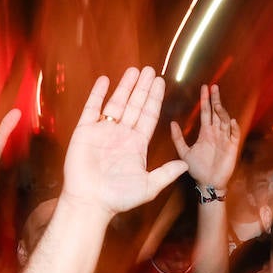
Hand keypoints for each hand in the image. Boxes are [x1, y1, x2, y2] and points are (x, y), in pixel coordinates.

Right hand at [63, 67, 189, 215]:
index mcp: (136, 144)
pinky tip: (105, 80)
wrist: (91, 202)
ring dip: (125, 86)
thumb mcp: (149, 186)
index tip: (161, 83)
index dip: (155, 99)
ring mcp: (103, 131)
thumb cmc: (118, 197)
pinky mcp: (85, 131)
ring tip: (134, 70)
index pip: (148, 116)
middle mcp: (121, 135)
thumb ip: (166, 173)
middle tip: (150, 70)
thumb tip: (186, 165)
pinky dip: (97, 94)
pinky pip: (92, 108)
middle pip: (135, 105)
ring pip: (116, 103)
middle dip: (143, 88)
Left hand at [170, 84, 240, 190]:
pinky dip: (234, 128)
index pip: (206, 112)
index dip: (205, 100)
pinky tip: (232, 122)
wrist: (208, 183)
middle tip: (214, 87)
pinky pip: (235, 135)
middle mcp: (216, 133)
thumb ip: (178, 138)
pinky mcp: (232, 148)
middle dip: (215, 100)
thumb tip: (172, 123)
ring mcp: (225, 139)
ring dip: (222, 112)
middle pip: (217, 113)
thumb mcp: (184, 152)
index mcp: (205, 133)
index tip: (204, 88)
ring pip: (225, 122)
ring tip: (217, 105)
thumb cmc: (197, 169)